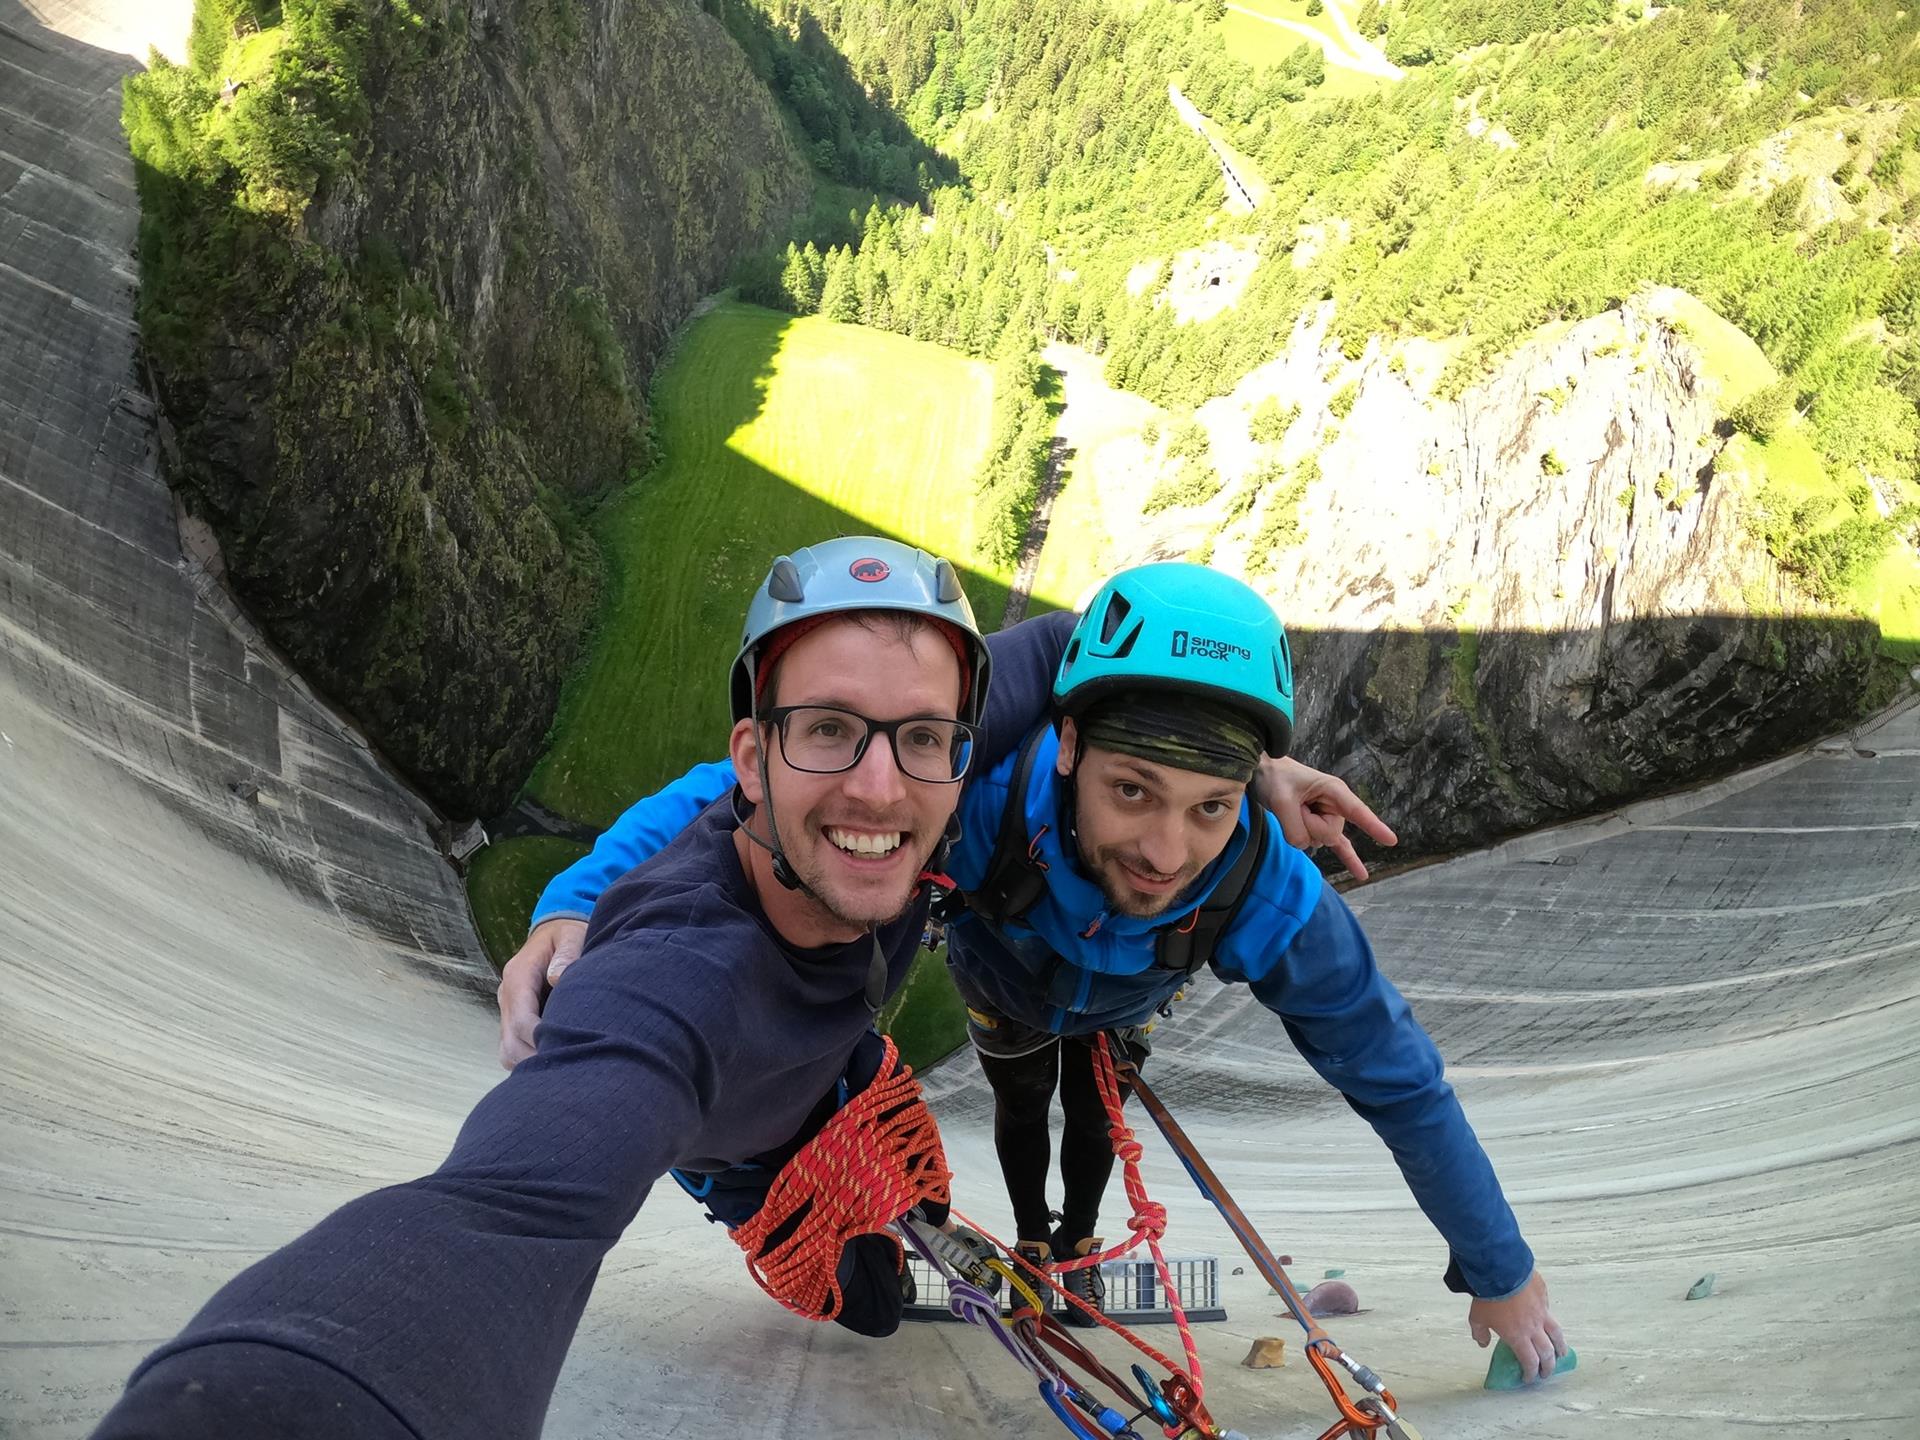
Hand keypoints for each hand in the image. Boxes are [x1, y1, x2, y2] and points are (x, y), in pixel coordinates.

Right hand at [497, 918, 587, 1069]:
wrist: (556, 930)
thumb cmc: (568, 935)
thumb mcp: (572, 936)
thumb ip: (567, 953)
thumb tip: (556, 978)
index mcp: (519, 976)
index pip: (522, 1020)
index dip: (540, 1040)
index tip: (566, 1053)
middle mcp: (507, 995)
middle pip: (510, 1042)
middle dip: (533, 1060)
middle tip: (565, 1073)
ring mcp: (508, 1008)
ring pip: (507, 1050)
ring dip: (528, 1063)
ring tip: (558, 1071)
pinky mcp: (514, 1017)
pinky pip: (512, 1047)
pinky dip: (527, 1059)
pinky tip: (552, 1062)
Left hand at [1253, 756, 1397, 880]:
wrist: (1266, 772)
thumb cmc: (1276, 778)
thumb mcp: (1281, 800)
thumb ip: (1294, 827)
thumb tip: (1303, 846)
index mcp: (1334, 791)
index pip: (1357, 812)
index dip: (1373, 827)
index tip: (1392, 841)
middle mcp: (1337, 805)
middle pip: (1329, 834)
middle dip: (1307, 825)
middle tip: (1294, 805)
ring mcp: (1330, 816)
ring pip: (1318, 840)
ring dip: (1301, 829)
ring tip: (1293, 807)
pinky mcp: (1321, 826)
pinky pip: (1339, 846)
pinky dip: (1349, 860)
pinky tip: (1361, 875)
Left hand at [1469, 1270, 1567, 1381]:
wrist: (1500, 1269)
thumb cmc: (1487, 1296)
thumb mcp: (1476, 1317)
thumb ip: (1480, 1332)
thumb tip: (1482, 1342)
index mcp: (1518, 1337)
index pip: (1530, 1362)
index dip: (1531, 1373)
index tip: (1529, 1378)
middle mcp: (1534, 1328)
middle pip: (1547, 1353)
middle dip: (1548, 1366)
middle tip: (1546, 1372)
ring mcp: (1542, 1312)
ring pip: (1556, 1334)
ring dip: (1560, 1347)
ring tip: (1561, 1353)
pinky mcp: (1544, 1297)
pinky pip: (1549, 1312)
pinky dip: (1550, 1322)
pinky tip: (1548, 1322)